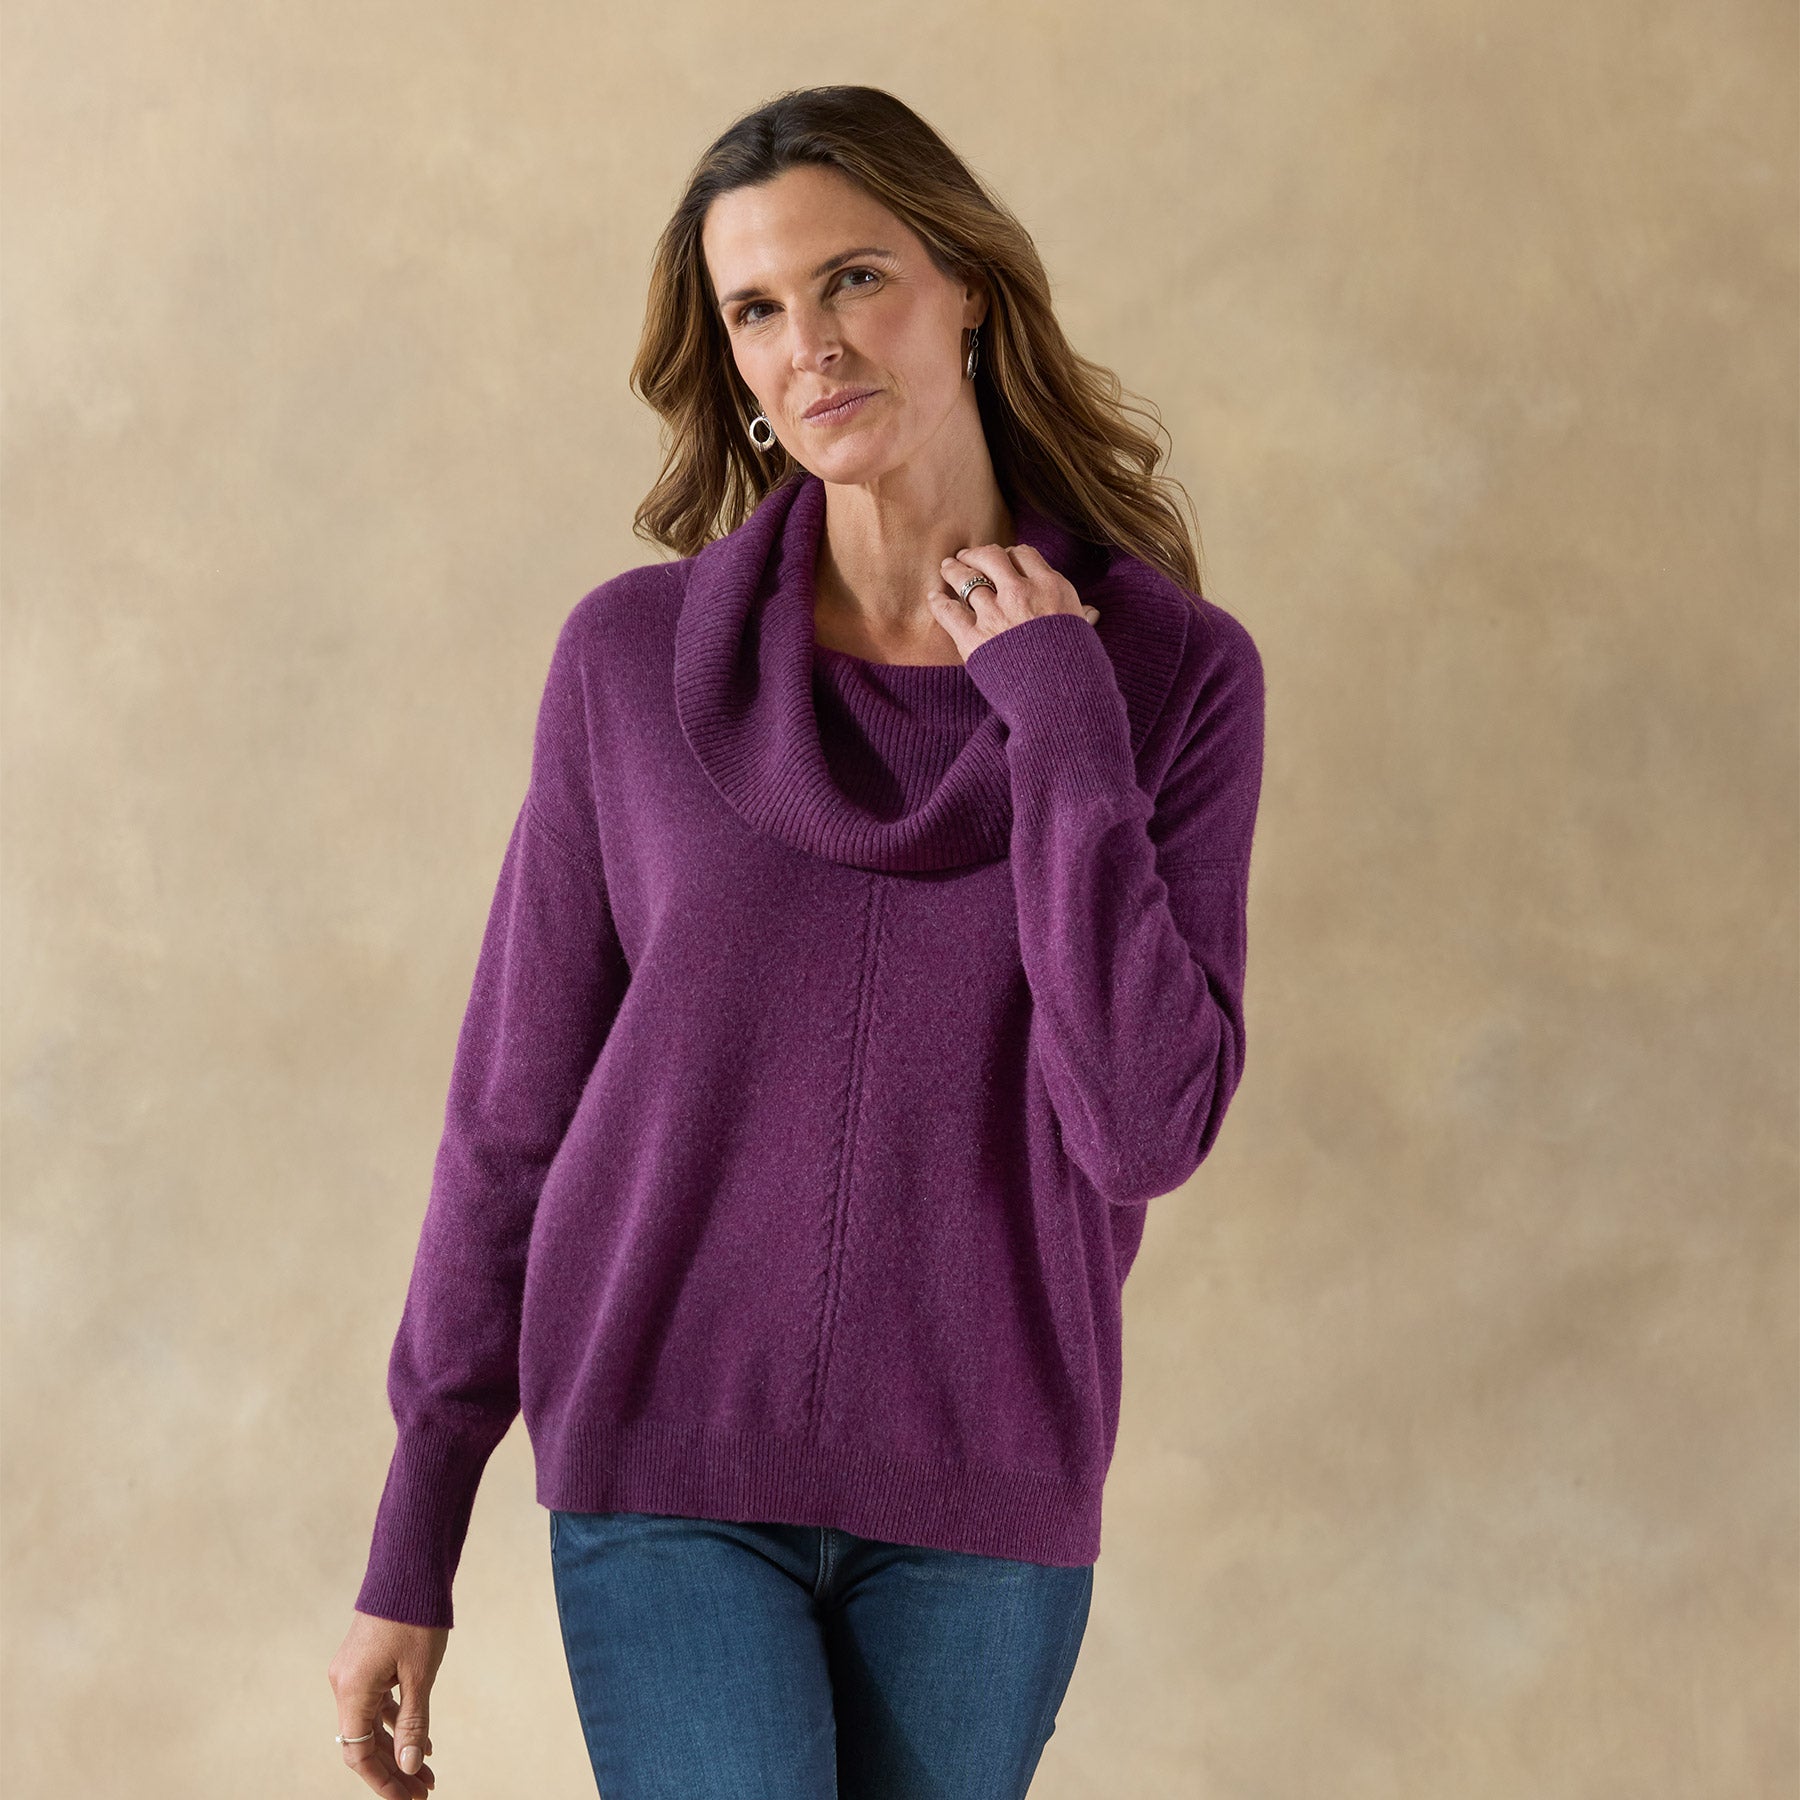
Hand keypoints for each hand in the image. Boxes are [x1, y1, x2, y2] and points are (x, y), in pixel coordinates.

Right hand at [328, 1610, 447, 1796]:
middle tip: (425, 1789)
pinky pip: (377, 1703)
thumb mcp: (419, 1675)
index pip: (359, 1754)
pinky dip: (397, 1721)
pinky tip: (423, 1737)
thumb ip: (412, 1723)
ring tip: (429, 1770)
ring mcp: (353, 1672)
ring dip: (398, 1747)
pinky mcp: (366, 1661)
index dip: (382, 1781)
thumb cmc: (415, 1619)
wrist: (409, 1568)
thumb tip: (408, 1767)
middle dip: (395, 1769)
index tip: (407, 1799)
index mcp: (351, 1691)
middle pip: (365, 1742)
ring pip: (372, 1724)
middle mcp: (345, 1684)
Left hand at [928, 542, 1099, 663]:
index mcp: (1050, 586)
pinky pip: (948, 611)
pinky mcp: (973, 638)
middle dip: (976, 554)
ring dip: (954, 570)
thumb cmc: (1078, 670)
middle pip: (991, 557)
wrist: (1062, 700)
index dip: (1010, 555)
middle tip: (967, 555)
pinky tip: (934, 596)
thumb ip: (1080, 618)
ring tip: (947, 567)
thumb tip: (1090, 613)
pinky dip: (938, 602)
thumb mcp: (1084, 635)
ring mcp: (995, 614)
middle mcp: (1021, 592)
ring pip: (965, 578)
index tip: (1004, 560)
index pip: (1023, 555)